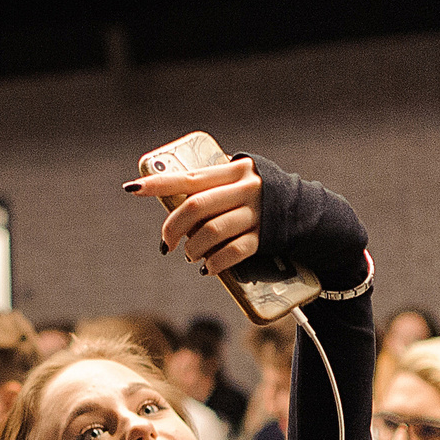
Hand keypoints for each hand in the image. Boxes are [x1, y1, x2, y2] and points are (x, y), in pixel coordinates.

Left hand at [130, 158, 264, 276]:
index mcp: (234, 171)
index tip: (133, 188)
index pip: (190, 177)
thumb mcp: (238, 183)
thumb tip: (170, 200)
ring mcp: (256, 213)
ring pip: (212, 231)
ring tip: (190, 255)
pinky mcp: (265, 237)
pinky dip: (215, 262)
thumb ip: (211, 187)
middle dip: (173, 228)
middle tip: (167, 243)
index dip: (159, 183)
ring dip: (193, 248)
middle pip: (197, 207)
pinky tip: (207, 268)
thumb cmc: (258, 199)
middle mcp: (246, 188)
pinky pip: (234, 252)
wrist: (306, 213)